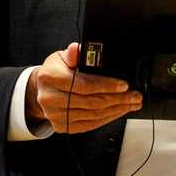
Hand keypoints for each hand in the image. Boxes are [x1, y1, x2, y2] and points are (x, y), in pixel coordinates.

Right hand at [25, 42, 142, 133]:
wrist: (41, 89)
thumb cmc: (56, 71)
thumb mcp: (62, 57)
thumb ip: (73, 54)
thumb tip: (78, 48)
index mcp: (49, 77)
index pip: (83, 84)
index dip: (106, 86)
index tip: (124, 85)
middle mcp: (49, 98)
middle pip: (91, 102)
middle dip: (117, 99)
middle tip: (135, 95)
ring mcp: (55, 115)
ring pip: (93, 115)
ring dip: (116, 109)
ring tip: (131, 103)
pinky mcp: (62, 126)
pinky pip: (89, 124)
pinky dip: (107, 118)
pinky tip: (119, 112)